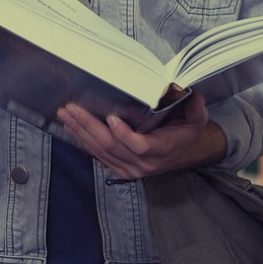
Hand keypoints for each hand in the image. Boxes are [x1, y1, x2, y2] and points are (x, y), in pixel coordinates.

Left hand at [57, 93, 226, 178]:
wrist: (185, 153)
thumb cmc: (187, 133)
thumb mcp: (197, 119)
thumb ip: (196, 108)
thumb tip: (194, 94)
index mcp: (161, 150)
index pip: (140, 146)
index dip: (124, 134)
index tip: (111, 118)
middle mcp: (143, 163)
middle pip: (112, 147)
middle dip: (89, 126)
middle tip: (72, 109)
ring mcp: (130, 169)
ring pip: (101, 151)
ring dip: (81, 132)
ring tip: (66, 115)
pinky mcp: (121, 169)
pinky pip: (99, 156)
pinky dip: (84, 141)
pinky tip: (72, 127)